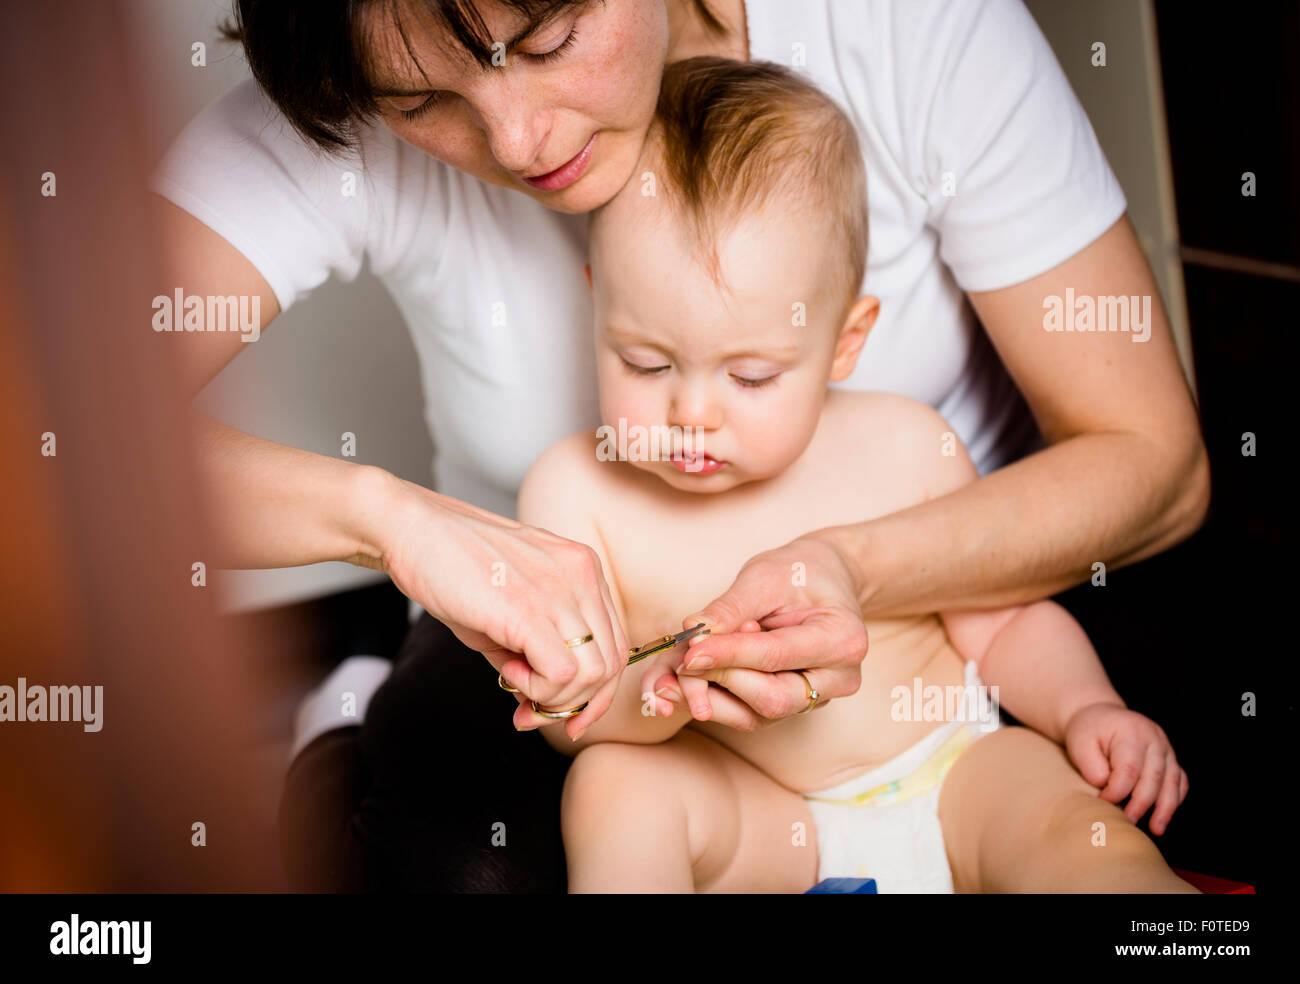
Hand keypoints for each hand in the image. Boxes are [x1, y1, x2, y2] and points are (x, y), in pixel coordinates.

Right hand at [377, 478, 628, 740]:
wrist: (411, 529)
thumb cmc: (453, 566)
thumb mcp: (510, 607)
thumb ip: (536, 648)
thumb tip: (541, 702)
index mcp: (583, 569)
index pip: (615, 645)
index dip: (593, 690)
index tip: (559, 712)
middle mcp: (582, 574)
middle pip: (610, 664)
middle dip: (573, 704)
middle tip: (530, 712)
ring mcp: (559, 589)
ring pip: (591, 673)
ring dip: (552, 697)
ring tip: (512, 682)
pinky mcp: (528, 609)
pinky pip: (561, 674)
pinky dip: (536, 689)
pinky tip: (506, 673)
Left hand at [665, 531, 867, 729]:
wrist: (825, 578)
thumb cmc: (799, 571)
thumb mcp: (765, 576)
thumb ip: (730, 608)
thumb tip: (693, 634)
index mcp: (843, 639)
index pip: (776, 656)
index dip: (728, 656)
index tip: (689, 651)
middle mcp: (839, 678)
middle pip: (772, 699)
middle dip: (720, 681)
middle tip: (680, 661)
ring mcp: (820, 697)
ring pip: (758, 716)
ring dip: (711, 697)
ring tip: (676, 673)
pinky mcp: (796, 705)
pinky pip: (753, 714)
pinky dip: (717, 700)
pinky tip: (690, 682)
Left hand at [1064, 702, 1188, 834]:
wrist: (1101, 717)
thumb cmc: (1088, 731)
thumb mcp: (1079, 742)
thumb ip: (1090, 764)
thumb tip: (1105, 785)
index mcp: (1131, 731)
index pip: (1129, 769)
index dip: (1117, 791)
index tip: (1103, 802)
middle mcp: (1155, 738)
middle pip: (1154, 777)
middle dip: (1141, 804)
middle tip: (1127, 822)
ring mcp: (1166, 748)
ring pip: (1172, 781)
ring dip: (1165, 808)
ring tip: (1156, 829)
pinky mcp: (1170, 759)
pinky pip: (1180, 781)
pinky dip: (1174, 800)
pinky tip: (1164, 817)